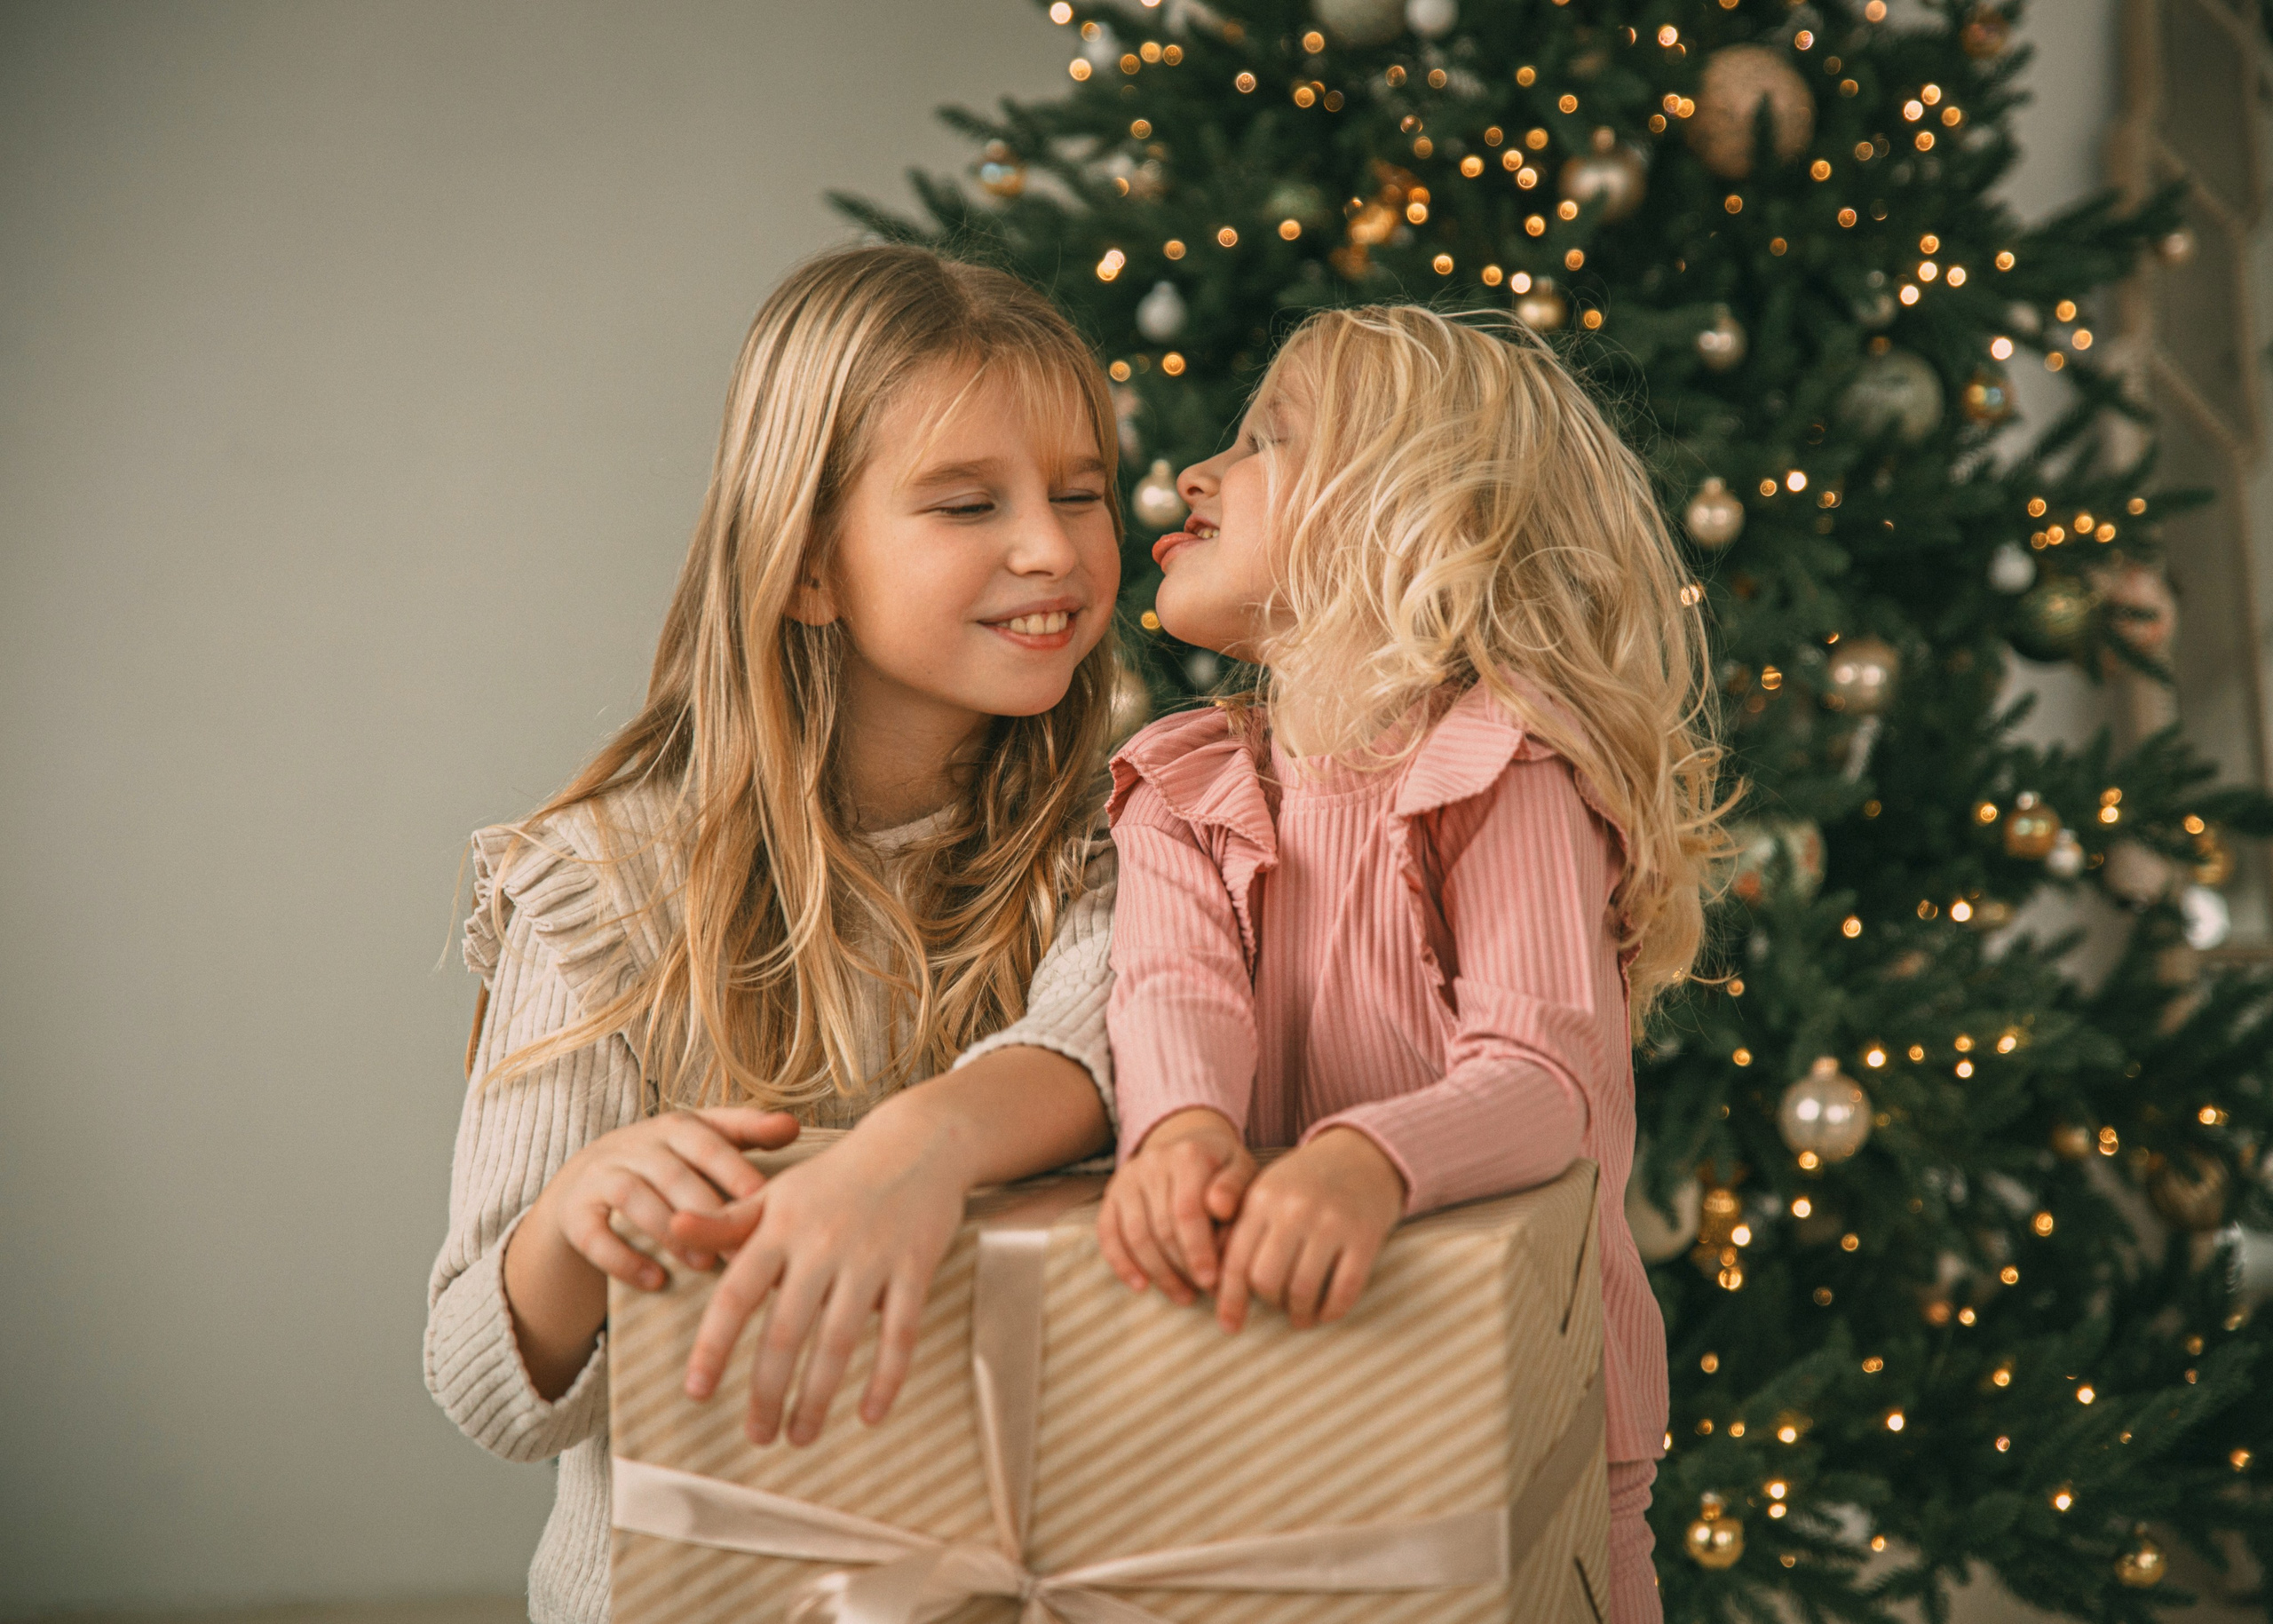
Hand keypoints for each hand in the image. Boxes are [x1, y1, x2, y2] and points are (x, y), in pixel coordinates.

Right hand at [502, 1106, 798, 1400]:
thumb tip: (795, 1126)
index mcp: (675, 1126)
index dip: (734, 1165)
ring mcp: (601, 1175)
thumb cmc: (667, 1166)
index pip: (708, 1138)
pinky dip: (624, 1259)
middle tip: (743, 1246)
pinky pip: (594, 1234)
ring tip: (705, 1264)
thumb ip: (747, 1135)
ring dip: (670, 1232)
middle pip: (673, 1172)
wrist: (586, 1185)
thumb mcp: (703, 1145)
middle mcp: (635, 1143)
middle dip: (710, 1209)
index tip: (763, 1195)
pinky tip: (657, 1281)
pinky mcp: (574, 1212)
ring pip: (634, 1198)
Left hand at [673, 1095, 972, 1446]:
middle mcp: (821, 1244)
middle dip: (768, 1392)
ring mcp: (870, 1257)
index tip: (696, 1392)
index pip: (735, 1295)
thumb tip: (671, 1232)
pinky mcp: (913, 1266)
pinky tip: (869, 1416)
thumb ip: (726, 1222)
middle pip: (786, 1331)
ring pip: (839, 1341)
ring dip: (817, 1398)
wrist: (917, 1142)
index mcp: (780, 1227)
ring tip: (799, 1437)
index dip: (713, 1347)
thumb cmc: (837, 1176)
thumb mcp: (776, 1193)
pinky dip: (885, 1379)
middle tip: (757, 1437)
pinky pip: (899, 1333)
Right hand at [1097, 1107, 1254, 1304]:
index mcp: (1188, 1155)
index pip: (1187, 1211)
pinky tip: (1141, 1285)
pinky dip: (1122, 1263)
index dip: (1197, 1251)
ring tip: (1182, 1295)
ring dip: (1158, 1273)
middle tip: (1203, 1292)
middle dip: (1182, 1268)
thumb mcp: (1241, 1169)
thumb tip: (1220, 1208)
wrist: (1189, 1142)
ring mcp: (1128, 1177)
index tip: (1211, 1282)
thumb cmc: (1221, 1168)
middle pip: (1161, 1227)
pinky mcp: (1112, 1193)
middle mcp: (1153, 1162)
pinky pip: (1108, 1233)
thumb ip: (1236, 1188)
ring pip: (1135, 1235)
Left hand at [1216, 1127, 1404, 1333]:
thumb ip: (1241, 1230)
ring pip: (1302, 1289)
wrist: (1362, 1154)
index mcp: (1262, 1198)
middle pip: (1266, 1279)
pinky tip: (1325, 1312)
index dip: (1230, 1298)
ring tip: (1300, 1314)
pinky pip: (1343, 1291)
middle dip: (1269, 1302)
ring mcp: (1331, 1223)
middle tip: (1277, 1303)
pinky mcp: (1365, 1238)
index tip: (1229, 1326)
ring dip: (1299, 1312)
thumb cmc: (1305, 1182)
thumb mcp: (1267, 1191)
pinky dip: (1331, 1311)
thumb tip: (1214, 1283)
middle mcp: (1294, 1209)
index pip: (1236, 1259)